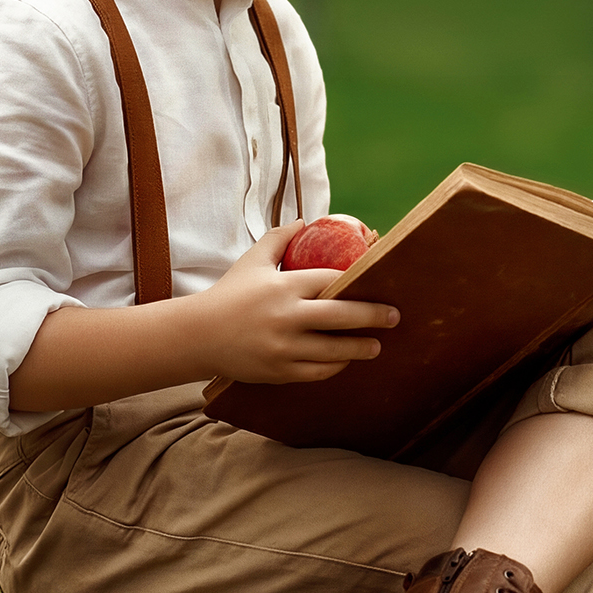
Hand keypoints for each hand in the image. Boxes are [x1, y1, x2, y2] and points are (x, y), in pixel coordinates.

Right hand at [193, 223, 398, 385]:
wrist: (198, 336)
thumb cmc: (228, 295)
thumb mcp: (251, 261)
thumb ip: (278, 239)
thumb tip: (305, 221)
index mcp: (284, 286)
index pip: (331, 280)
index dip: (357, 281)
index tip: (377, 281)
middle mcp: (287, 317)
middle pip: (342, 316)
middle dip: (373, 316)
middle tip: (394, 316)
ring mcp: (284, 347)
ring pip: (335, 350)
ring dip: (361, 348)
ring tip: (376, 345)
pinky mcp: (280, 371)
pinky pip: (318, 371)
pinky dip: (335, 366)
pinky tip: (345, 360)